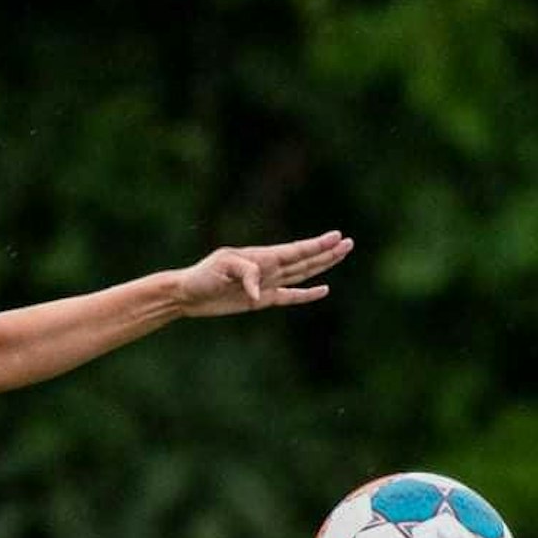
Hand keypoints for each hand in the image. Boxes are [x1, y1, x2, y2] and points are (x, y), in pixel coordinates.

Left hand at [172, 230, 352, 317]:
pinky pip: (290, 296)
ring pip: (302, 273)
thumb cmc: (202, 276)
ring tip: (340, 255)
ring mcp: (267, 283)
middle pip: (305, 259)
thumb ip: (245, 274)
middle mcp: (269, 268)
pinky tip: (323, 290)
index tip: (336, 236)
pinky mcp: (262, 300)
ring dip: (321, 265)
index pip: (296, 251)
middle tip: (348, 242)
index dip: (317, 245)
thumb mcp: (221, 268)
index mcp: (262, 257)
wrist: (189, 294)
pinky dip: (307, 294)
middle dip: (327, 252)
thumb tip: (260, 292)